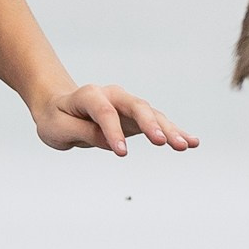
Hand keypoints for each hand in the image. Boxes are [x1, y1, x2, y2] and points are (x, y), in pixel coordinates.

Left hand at [31, 83, 198, 156]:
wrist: (60, 108)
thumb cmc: (57, 118)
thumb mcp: (59, 129)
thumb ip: (84, 133)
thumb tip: (112, 142)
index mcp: (89, 95)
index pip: (104, 111)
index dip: (113, 131)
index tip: (121, 153)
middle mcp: (113, 95)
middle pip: (136, 107)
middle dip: (150, 124)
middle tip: (162, 142)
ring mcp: (127, 106)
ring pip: (152, 115)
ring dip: (169, 130)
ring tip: (186, 145)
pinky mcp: (137, 118)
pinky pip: (157, 124)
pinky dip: (174, 132)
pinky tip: (192, 142)